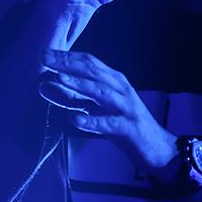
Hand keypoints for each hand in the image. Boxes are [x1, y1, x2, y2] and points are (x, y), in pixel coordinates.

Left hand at [38, 49, 177, 176]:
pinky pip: (109, 123)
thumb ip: (72, 98)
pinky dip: (92, 121)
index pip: (89, 62)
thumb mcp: (95, 109)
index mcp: (114, 81)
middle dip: (69, 64)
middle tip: (45, 59)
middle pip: (94, 72)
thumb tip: (44, 85)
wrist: (157, 148)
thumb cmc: (122, 125)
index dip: (67, 57)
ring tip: (60, 79)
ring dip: (80, 85)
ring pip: (102, 93)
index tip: (44, 53)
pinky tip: (75, 120)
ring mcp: (127, 108)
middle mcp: (121, 89)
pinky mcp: (129, 128)